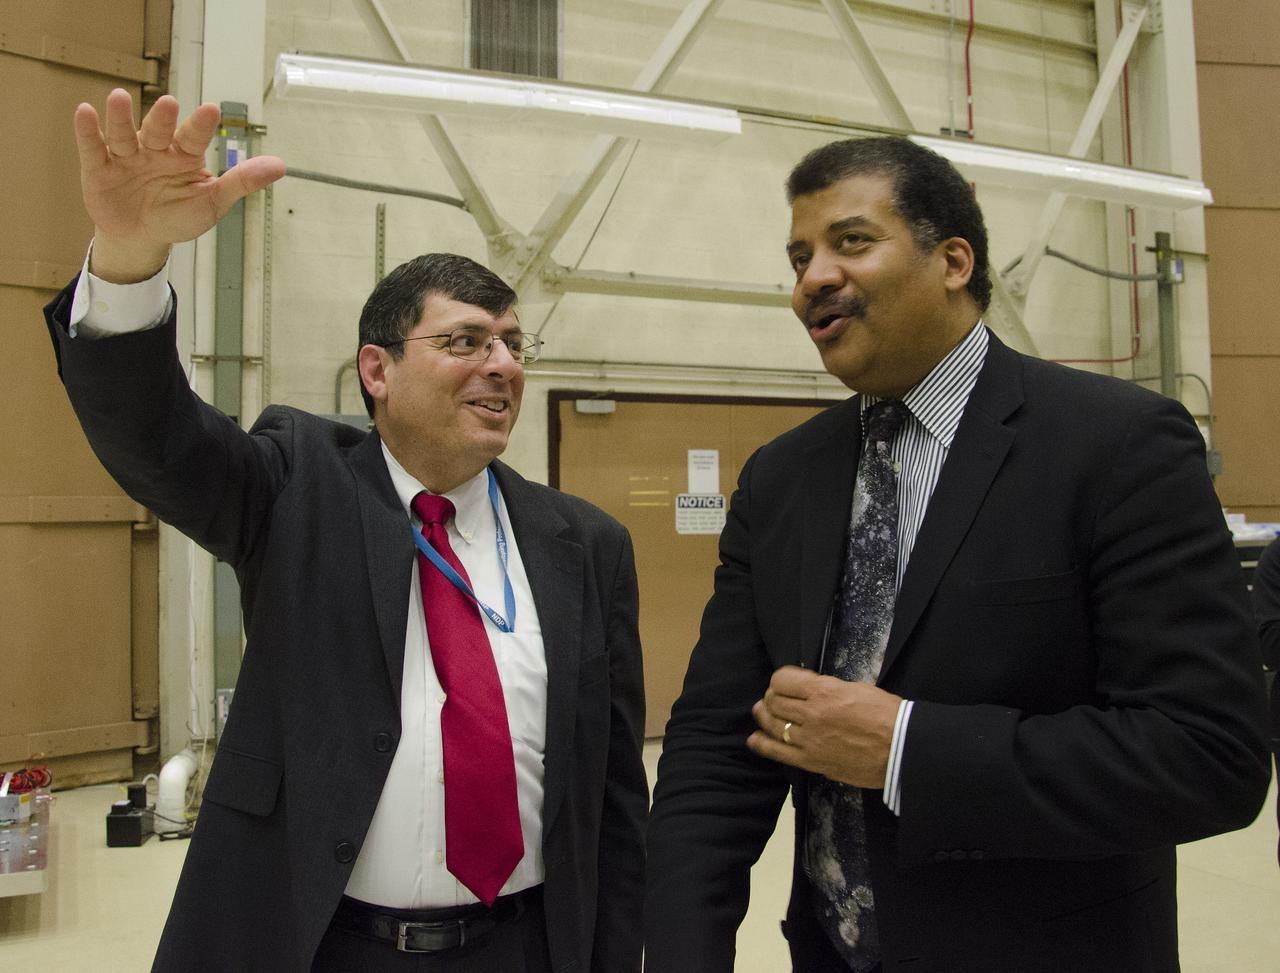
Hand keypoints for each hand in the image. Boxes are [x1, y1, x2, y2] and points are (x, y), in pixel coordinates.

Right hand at [74, 88, 284, 281]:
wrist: (141, 239)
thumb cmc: (179, 216)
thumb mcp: (213, 202)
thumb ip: (242, 182)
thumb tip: (280, 166)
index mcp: (183, 156)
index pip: (193, 137)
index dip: (200, 125)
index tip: (212, 110)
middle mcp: (154, 150)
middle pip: (158, 131)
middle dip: (161, 119)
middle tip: (168, 104)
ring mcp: (125, 157)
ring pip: (123, 134)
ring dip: (120, 117)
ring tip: (118, 97)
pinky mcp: (98, 168)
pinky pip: (93, 148)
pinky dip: (88, 132)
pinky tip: (86, 111)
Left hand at [747, 665, 901, 787]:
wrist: (903, 749)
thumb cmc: (887, 715)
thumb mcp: (857, 688)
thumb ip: (829, 688)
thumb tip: (811, 691)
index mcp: (824, 691)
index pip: (783, 679)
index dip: (781, 679)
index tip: (787, 682)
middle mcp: (812, 714)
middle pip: (774, 701)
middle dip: (773, 697)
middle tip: (777, 698)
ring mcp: (810, 740)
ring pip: (773, 724)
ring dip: (765, 716)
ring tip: (763, 712)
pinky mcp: (813, 762)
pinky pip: (779, 753)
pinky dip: (763, 745)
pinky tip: (755, 739)